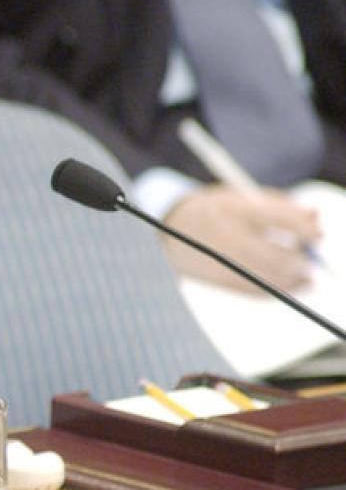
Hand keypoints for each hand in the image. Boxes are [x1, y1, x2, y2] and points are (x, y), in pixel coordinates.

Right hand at [162, 185, 320, 292]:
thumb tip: (316, 219)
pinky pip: (258, 291)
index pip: (279, 220)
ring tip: (308, 277)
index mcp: (233, 209)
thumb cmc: (217, 209)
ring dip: (295, 279)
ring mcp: (220, 262)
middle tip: (313, 261)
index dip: (305, 230)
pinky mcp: (220, 280)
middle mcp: (225, 236)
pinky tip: (294, 286)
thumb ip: (282, 206)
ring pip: (269, 278)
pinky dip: (280, 290)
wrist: (171, 229)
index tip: (319, 236)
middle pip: (275, 256)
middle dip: (301, 261)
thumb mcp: (244, 198)